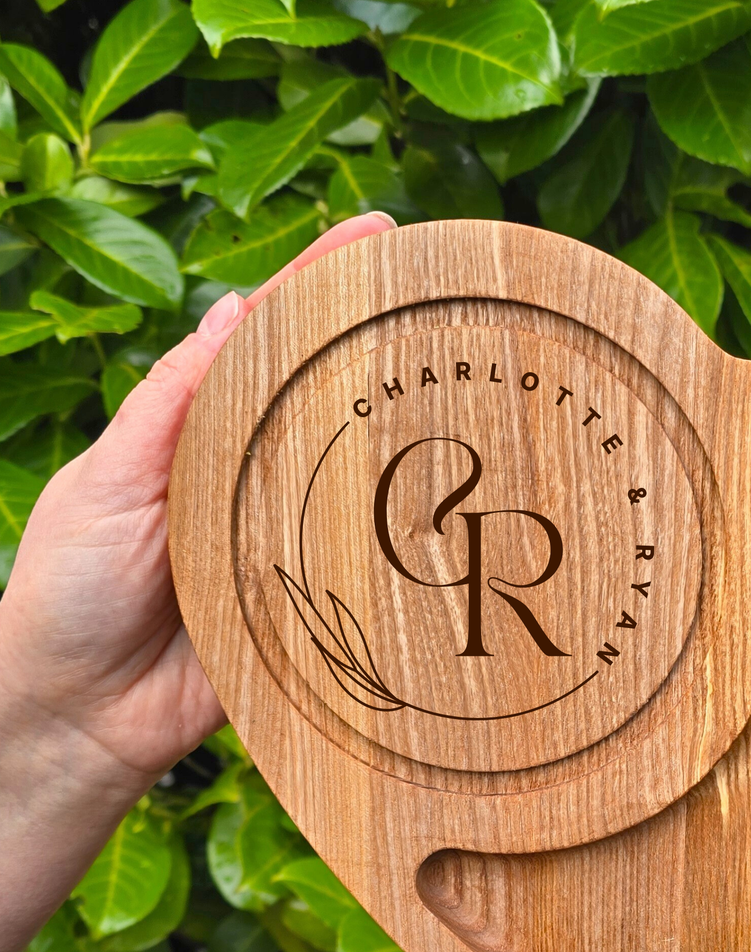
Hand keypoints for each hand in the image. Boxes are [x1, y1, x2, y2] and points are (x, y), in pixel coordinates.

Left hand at [0, 213, 396, 951]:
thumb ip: (170, 406)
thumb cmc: (68, 591)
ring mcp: (295, 543)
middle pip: (333, 401)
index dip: (322, 286)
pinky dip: (416, 545)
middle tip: (458, 301)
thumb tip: (234, 311)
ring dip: (421, 441)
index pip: (270, 344)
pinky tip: (464, 517)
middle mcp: (257, 478)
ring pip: (366, 482)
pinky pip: (375, 572)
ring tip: (481, 389)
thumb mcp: (108, 480)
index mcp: (202, 435)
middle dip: (391, 349)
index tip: (381, 235)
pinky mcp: (321, 611)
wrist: (78, 716)